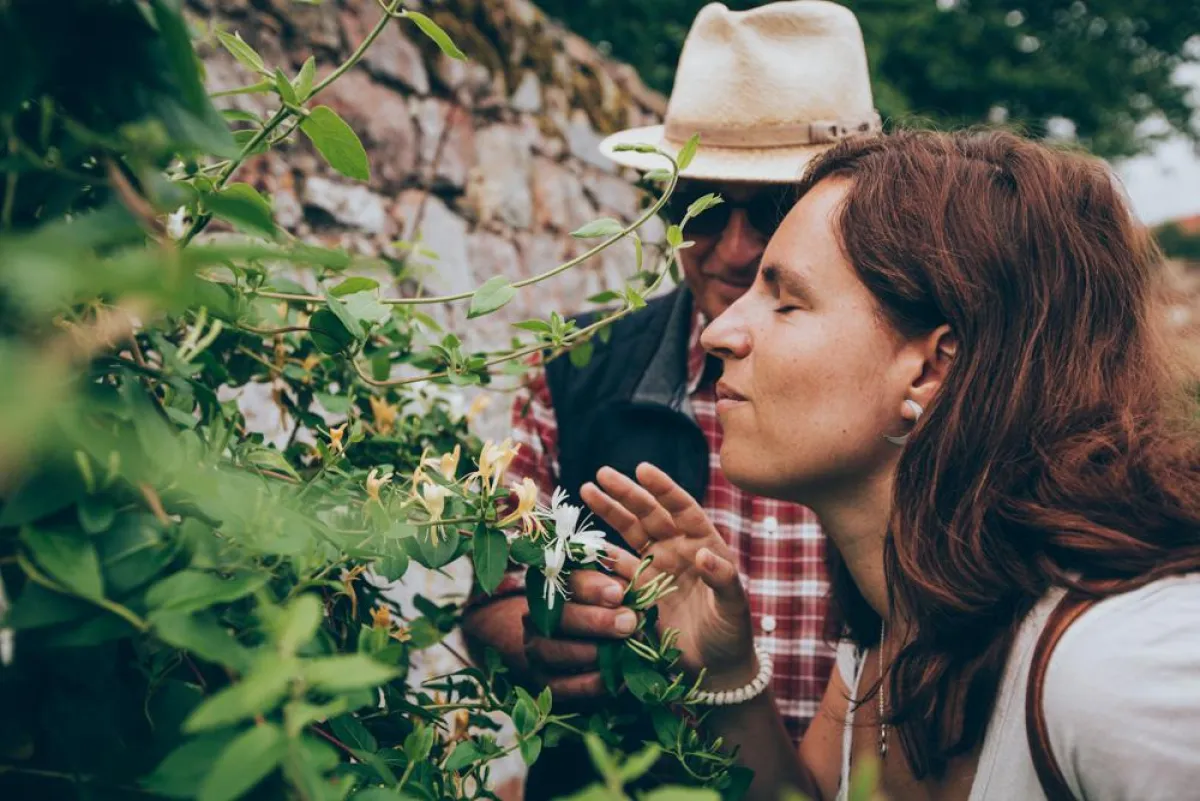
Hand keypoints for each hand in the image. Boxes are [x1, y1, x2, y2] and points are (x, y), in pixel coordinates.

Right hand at [522, 568, 638, 699]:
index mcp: (555, 588)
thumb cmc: (609, 610)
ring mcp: (538, 650)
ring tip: (621, 651)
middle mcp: (538, 618)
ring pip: (551, 651)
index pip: (566, 582)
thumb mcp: (617, 591)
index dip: (591, 587)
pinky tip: (617, 678)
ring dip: (590, 653)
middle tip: (628, 623)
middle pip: (556, 617)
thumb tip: (629, 590)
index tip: (618, 594)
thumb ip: (622, 585)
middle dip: (594, 621)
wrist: (584, 644)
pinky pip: (560, 686)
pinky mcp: (545, 681)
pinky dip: (590, 684)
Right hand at [581, 463, 756, 688]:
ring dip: (609, 513)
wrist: (715, 668)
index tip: (642, 469)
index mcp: (703, 544)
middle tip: (601, 473)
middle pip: (649, 514)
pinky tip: (580, 540)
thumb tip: (703, 554)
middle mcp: (677, 550)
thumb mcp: (735, 607)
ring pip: (628, 534)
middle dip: (626, 493)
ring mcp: (655, 569)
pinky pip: (615, 567)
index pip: (682, 509)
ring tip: (587, 490)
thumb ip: (723, 579)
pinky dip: (598, 553)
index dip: (663, 488)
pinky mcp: (637, 591)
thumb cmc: (732, 634)